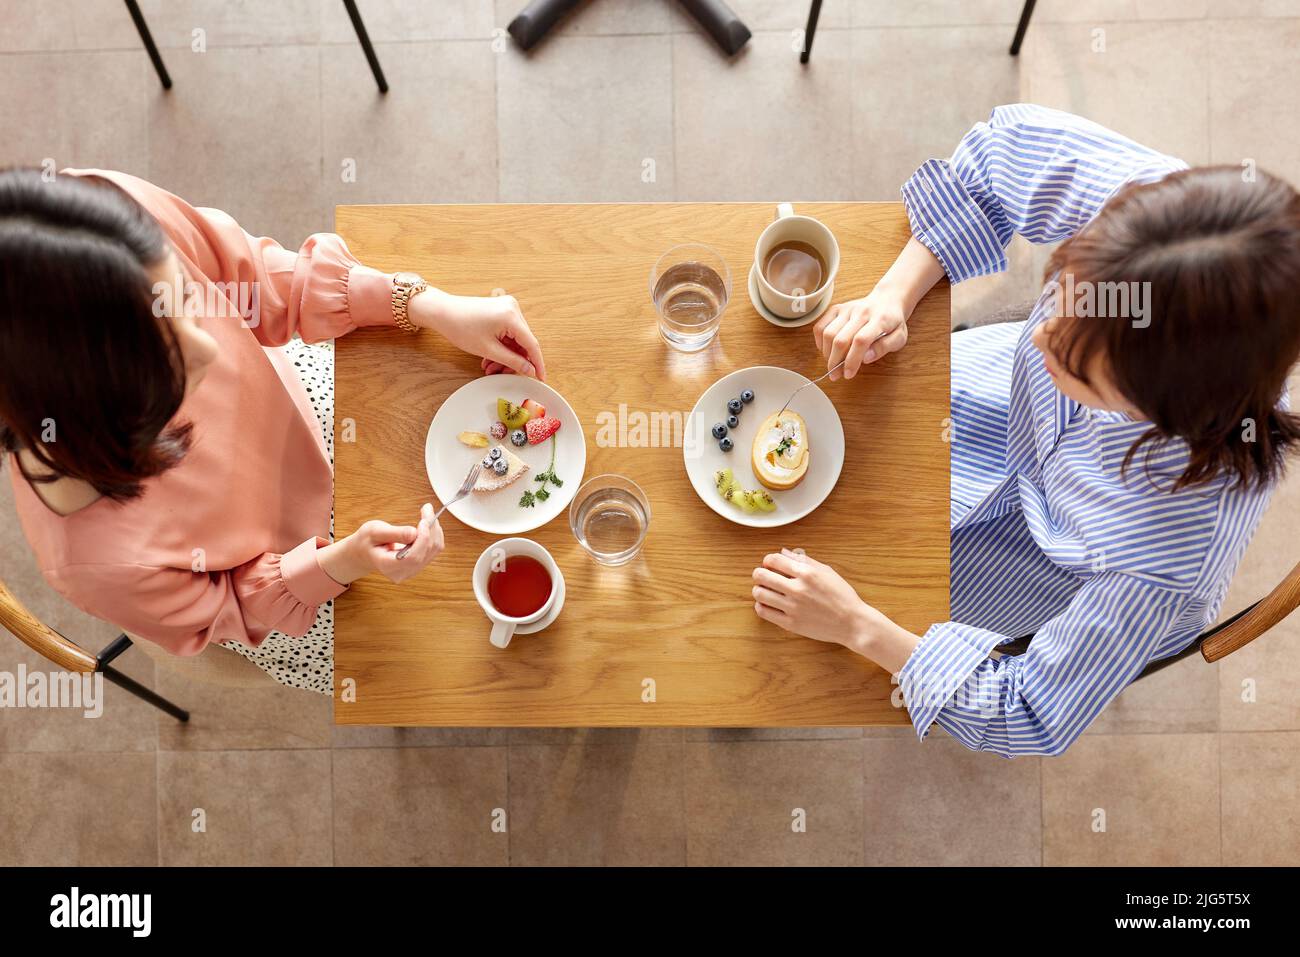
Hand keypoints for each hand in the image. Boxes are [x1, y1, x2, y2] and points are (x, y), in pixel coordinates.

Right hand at [319, 504, 444, 584]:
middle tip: (427, 509)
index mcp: (387, 566)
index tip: (423, 521)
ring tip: (427, 514)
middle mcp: (402, 573)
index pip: (412, 558)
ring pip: (433, 551)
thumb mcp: (374, 531)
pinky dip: (433, 535)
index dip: (423, 539)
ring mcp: (411, 571)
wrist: (365, 552)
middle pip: (425, 552)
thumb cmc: (367, 541)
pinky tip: (427, 524)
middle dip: (430, 529)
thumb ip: (394, 533)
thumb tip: (414, 532)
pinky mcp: (418, 565)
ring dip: (434, 530)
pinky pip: (433, 550)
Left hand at [410, 288, 546, 380]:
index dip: (537, 364)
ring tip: (490, 366)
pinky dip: (502, 346)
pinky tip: (491, 357)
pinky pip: (508, 332)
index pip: (532, 344)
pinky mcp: (501, 310)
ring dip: (506, 355)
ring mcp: (507, 308)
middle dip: (514, 360)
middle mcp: (513, 308)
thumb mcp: (488, 350)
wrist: (442, 312)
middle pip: (523, 342)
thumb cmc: (460, 327)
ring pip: (515, 339)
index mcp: (511, 316)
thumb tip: (530, 369)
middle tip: (502, 373)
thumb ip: (513, 361)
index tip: (541, 377)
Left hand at [750, 549, 918, 670]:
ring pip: (759, 594)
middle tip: (763, 576)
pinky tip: (768, 604)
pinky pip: (764, 612)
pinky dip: (761, 606)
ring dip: (759, 589)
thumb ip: (804, 560)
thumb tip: (784, 552)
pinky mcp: (790, 624)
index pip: (773, 560)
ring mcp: (793, 607)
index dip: (767, 560)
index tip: (769, 564)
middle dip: (759, 573)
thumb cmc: (842, 596)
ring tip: (766, 591)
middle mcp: (798, 589)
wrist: (852, 623)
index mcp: (807, 573)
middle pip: (761, 575)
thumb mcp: (826, 571)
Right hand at [813, 285, 909, 380]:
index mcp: (879, 320)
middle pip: (841, 339)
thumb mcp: (899, 337)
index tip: (848, 374)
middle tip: (836, 375)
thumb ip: (884, 348)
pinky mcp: (837, 309)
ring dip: (827, 353)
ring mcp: (847, 309)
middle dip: (835, 361)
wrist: (887, 300)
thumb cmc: (893, 322)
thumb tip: (866, 358)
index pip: (861, 340)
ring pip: (828, 333)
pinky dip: (819, 341)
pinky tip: (826, 350)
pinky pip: (820, 326)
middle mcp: (861, 312)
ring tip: (833, 363)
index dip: (852, 360)